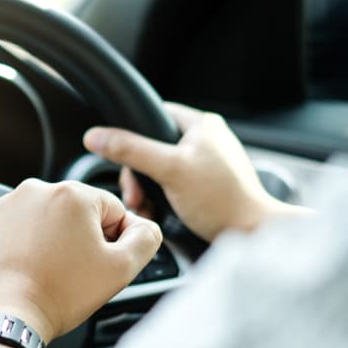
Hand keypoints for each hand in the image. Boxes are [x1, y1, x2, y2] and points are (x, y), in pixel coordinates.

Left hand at [0, 179, 161, 342]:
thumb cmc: (57, 294)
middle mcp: (36, 190)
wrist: (6, 317)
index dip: (114, 242)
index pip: (113, 210)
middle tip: (75, 272)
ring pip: (49, 221)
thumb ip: (146, 239)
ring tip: (51, 272)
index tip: (99, 264)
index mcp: (72, 193)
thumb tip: (144, 228)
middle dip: (82, 240)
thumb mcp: (121, 269)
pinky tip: (31, 270)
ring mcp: (7, 206)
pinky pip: (21, 230)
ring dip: (55, 242)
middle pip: (79, 213)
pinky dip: (28, 247)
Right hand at [84, 102, 288, 240]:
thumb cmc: (222, 200)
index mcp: (202, 124)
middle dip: (139, 173)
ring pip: (162, 169)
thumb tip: (97, 136)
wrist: (251, 232)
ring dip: (148, 189)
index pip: (155, 115)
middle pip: (154, 146)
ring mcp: (208, 164)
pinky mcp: (209, 186)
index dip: (134, 134)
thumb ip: (132, 150)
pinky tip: (160, 212)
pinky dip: (163, 198)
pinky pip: (175, 185)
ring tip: (147, 206)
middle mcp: (207, 139)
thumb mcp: (170, 170)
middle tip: (135, 195)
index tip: (122, 157)